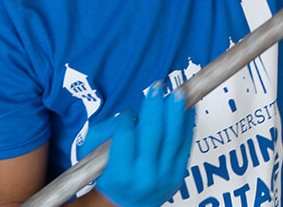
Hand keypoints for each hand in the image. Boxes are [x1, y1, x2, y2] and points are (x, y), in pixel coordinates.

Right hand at [79, 83, 194, 206]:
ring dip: (177, 111)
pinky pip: (186, 143)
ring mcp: (165, 175)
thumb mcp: (93, 158)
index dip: (126, 119)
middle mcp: (144, 176)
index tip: (128, 113)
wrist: (128, 204)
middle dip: (155, 107)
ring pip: (173, 138)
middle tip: (157, 87)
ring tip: (179, 92)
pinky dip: (188, 123)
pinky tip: (188, 107)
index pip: (125, 137)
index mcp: (120, 174)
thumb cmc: (109, 175)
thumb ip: (102, 134)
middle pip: (153, 134)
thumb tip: (126, 116)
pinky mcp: (180, 172)